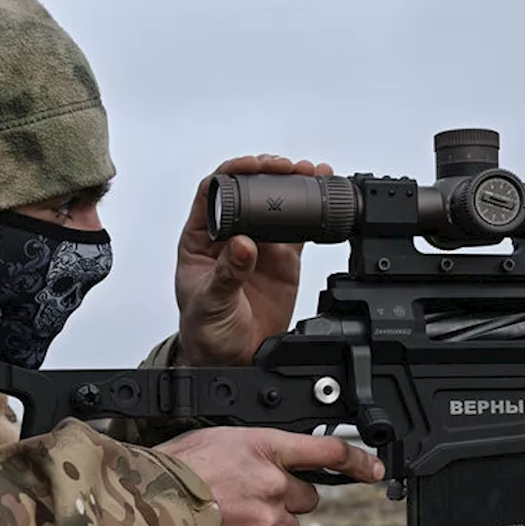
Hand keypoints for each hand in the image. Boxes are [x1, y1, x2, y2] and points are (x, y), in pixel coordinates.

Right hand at [158, 428, 383, 525]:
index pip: (326, 449)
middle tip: (253, 497)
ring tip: (239, 520)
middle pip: (308, 496)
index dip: (355, 459)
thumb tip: (260, 458)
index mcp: (264, 448)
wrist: (151, 507)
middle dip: (287, 497)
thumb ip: (250, 449)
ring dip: (276, 525)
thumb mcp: (215, 439)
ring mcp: (270, 521)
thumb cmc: (172, 470)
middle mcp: (274, 484)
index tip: (372, 469)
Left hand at [175, 154, 332, 366]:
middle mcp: (230, 234)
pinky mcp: (282, 259)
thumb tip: (243, 244)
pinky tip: (323, 197)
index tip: (252, 166)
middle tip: (288, 167)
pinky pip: (298, 229)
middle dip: (269, 172)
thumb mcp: (211, 303)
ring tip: (313, 173)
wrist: (231, 359)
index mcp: (200, 238)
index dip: (232, 172)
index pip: (213, 192)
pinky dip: (312, 212)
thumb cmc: (206, 330)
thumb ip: (226, 274)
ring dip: (293, 185)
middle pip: (248, 189)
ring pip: (275, 203)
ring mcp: (258, 244)